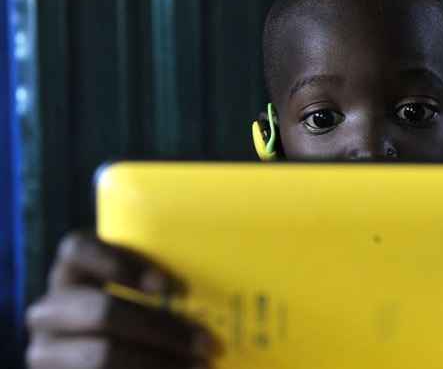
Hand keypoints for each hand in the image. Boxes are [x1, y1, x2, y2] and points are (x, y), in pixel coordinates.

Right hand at [26, 233, 217, 368]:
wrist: (122, 358)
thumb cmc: (151, 319)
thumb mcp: (151, 297)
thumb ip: (170, 286)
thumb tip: (229, 276)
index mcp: (73, 272)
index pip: (78, 250)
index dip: (118, 262)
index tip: (169, 286)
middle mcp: (51, 309)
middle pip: (100, 311)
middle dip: (161, 329)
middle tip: (208, 343)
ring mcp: (48, 351)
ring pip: (99, 356)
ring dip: (158, 363)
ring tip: (200, 366)